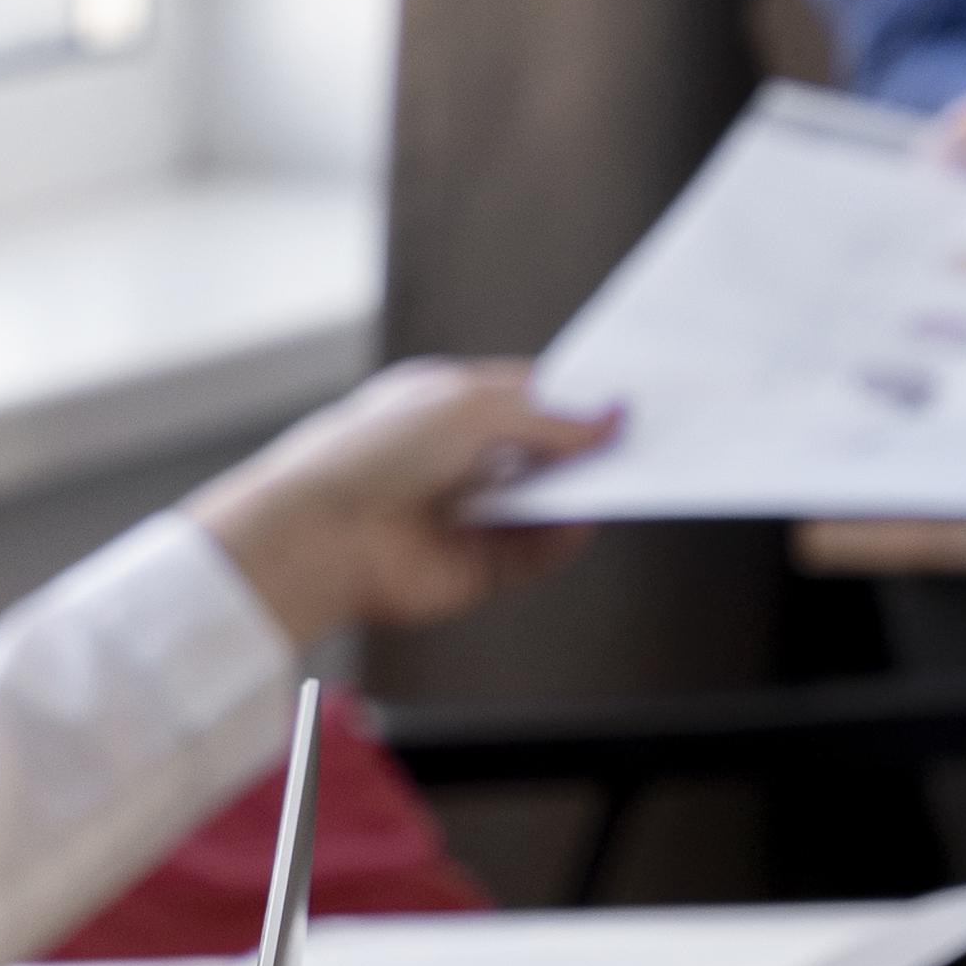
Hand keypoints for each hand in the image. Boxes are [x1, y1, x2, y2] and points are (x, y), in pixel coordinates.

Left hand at [181, 358, 616, 642]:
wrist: (323, 534)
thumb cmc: (375, 454)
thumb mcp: (471, 408)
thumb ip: (546, 416)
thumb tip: (607, 418)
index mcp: (446, 407)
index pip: (526, 397)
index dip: (574, 400)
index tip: (626, 397)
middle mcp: (457, 460)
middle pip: (541, 453)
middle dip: (586, 448)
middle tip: (642, 438)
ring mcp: (466, 514)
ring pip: (543, 504)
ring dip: (580, 493)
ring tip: (629, 475)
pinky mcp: (473, 567)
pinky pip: (534, 552)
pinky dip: (561, 539)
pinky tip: (583, 520)